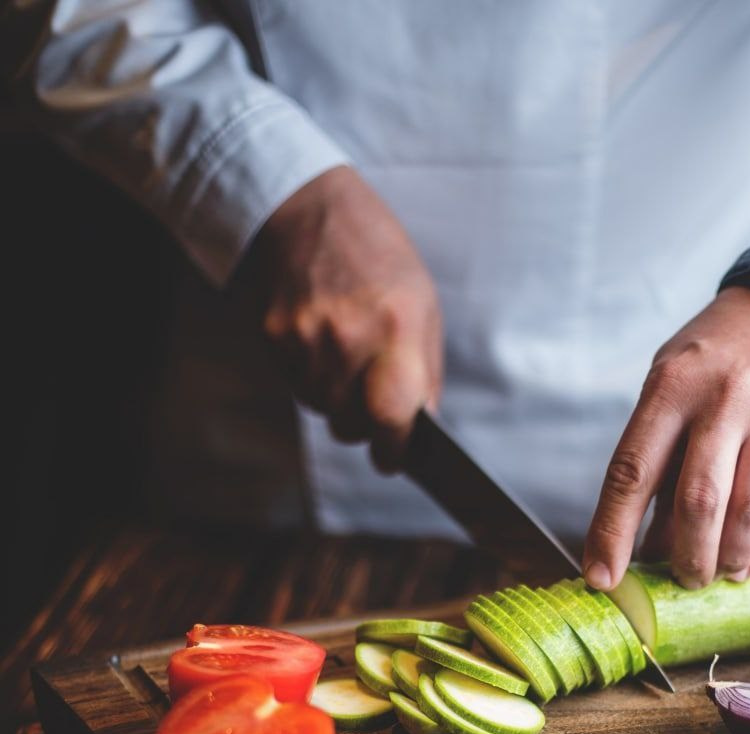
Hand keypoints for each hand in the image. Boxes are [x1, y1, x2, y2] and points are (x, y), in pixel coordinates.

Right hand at [235, 166, 441, 470]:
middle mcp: (350, 337)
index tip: (393, 459)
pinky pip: (296, 387)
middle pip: (352, 425)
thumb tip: (421, 426)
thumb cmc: (377, 256)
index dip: (394, 449)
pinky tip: (321, 344)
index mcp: (398, 328)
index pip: (394, 416)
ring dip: (336, 401)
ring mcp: (307, 338)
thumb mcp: (422, 304)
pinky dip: (311, 379)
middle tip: (370, 405)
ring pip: (322, 409)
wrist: (308, 208)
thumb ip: (424, 370)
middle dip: (364, 427)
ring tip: (346, 358)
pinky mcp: (275, 337)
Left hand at [583, 288, 749, 589]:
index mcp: (672, 386)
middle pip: (699, 500)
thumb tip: (647, 541)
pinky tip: (747, 559)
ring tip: (716, 574)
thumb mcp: (671, 383)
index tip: (602, 576)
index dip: (614, 531)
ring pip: (748, 510)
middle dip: (686, 557)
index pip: (633, 471)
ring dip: (728, 558)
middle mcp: (724, 399)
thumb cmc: (717, 353)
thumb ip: (660, 456)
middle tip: (681, 580)